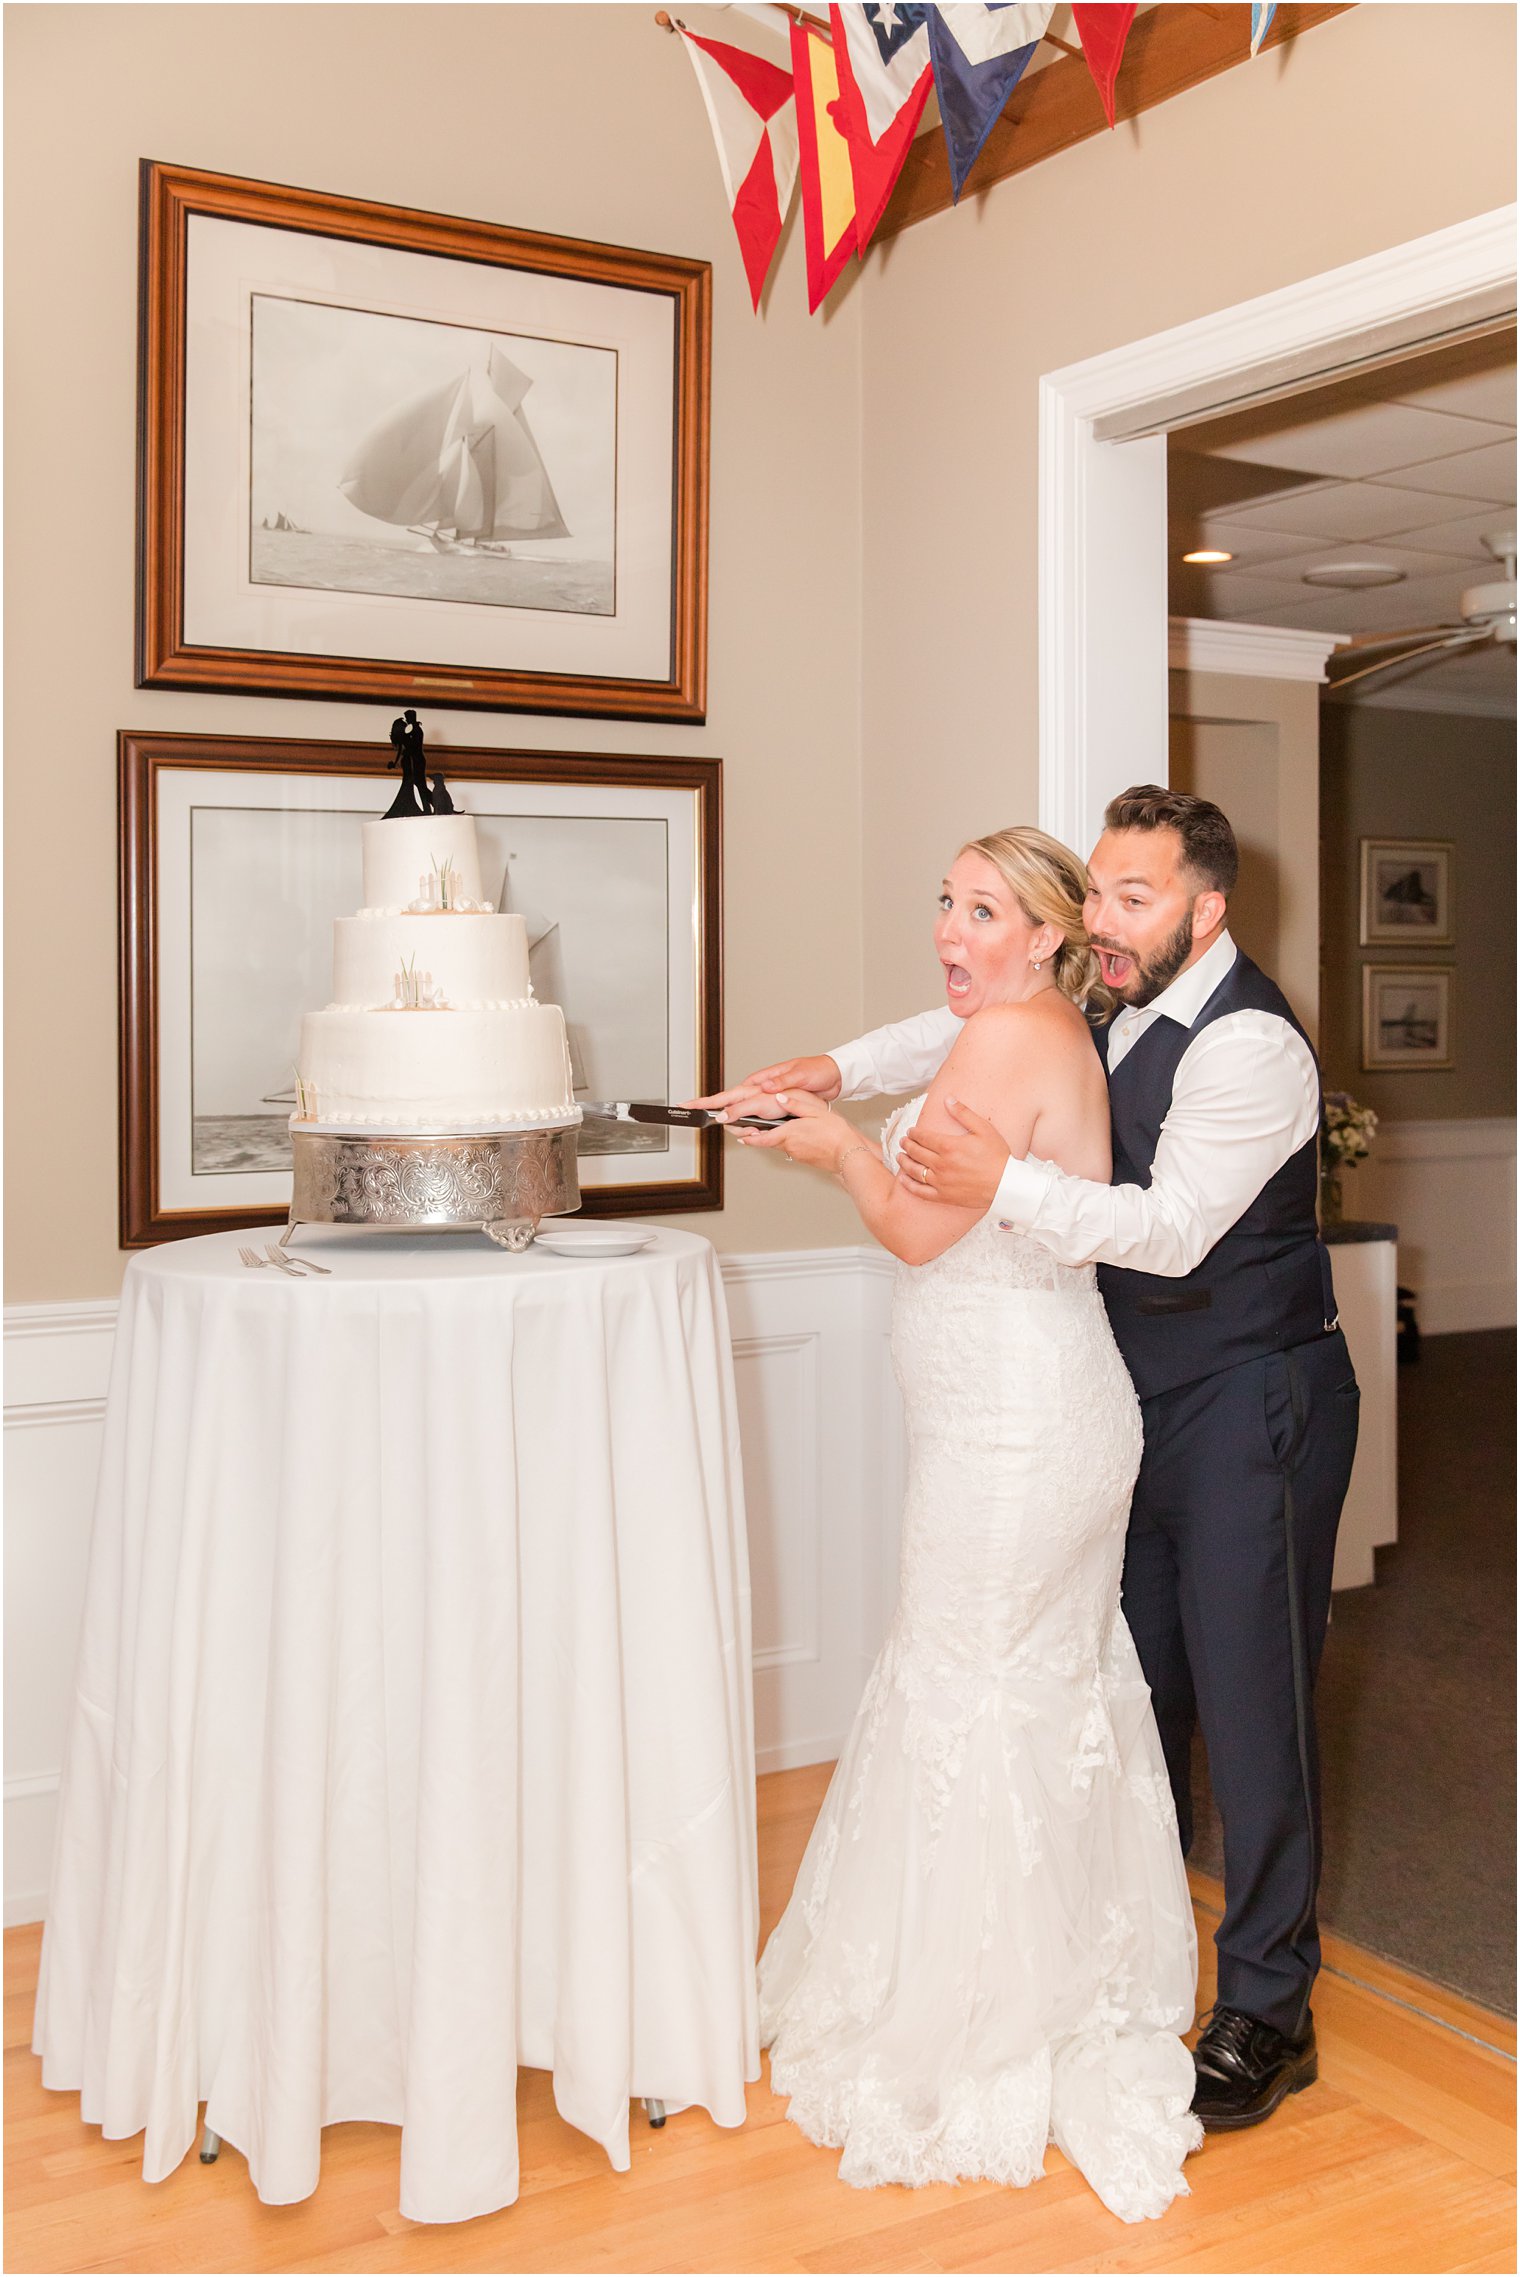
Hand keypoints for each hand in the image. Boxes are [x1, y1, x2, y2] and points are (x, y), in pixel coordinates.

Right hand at [687, 1054, 841, 1114]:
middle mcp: (762, 1087)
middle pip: (729, 1099)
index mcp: (764, 1080)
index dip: (715, 1101)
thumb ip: (781, 1082)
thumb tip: (762, 1087)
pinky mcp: (775, 1104)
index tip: (699, 1107)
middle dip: (709, 1105)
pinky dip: (745, 1122)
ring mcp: (767, 1096)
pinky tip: (740, 1128)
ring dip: (729, 1118)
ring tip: (715, 1123)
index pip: (733, 1092)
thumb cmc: (817, 1071)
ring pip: (740, 1109)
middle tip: (688, 1108)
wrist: (833, 1076)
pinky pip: (754, 1114)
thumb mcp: (800, 1075)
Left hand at [734, 1089, 847, 1170]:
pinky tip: (796, 1136)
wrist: (850, 1156)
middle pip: (767, 1141)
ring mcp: (797, 1154)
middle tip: (747, 1131)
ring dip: (773, 1138)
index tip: (738, 1134)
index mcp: (788, 1133)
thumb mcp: (815, 1112)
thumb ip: (795, 1105)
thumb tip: (778, 1097)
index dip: (747, 1136)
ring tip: (773, 1130)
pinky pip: (791, 1149)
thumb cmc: (836, 1134)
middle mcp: (789, 1146)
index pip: (760, 1137)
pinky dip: (788, 1142)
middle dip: (757, 1136)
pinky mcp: (805, 1159)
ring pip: (779, 1145)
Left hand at [897, 1099, 1009, 1208]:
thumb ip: (963, 1113)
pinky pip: (920, 1191)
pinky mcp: (944, 1196)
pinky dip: (909, 1185)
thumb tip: (948, 1099)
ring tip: (900, 1156)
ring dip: (904, 1162)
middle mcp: (941, 1164)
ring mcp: (941, 1182)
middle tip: (903, 1141)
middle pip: (916, 1152)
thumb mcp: (983, 1129)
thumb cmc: (997, 1156)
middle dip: (907, 1144)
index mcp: (949, 1146)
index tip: (911, 1131)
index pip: (923, 1137)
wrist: (1006, 1185)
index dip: (914, 1133)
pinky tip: (904, 1179)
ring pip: (914, 1170)